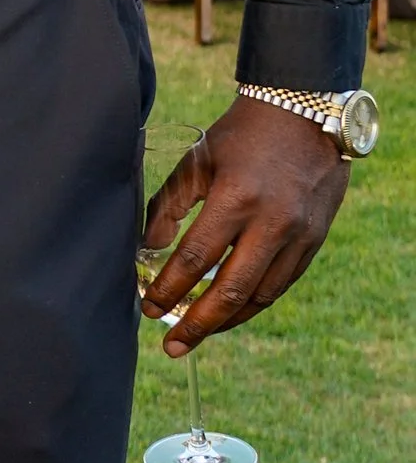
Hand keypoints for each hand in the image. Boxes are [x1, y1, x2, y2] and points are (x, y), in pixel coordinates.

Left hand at [139, 100, 347, 348]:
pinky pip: (281, 285)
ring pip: (261, 295)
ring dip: (226, 320)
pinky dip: (254, 304)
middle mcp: (272, 222)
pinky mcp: (315, 241)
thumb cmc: (240, 138)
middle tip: (171, 346)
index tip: (148, 309)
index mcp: (236, 198)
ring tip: (197, 334)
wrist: (304, 116)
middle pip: (231, 289)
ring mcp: (299, 235)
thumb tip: (147, 251)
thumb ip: (169, 206)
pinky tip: (231, 313)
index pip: (196, 259)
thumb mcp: (197, 161)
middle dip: (197, 323)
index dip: (169, 289)